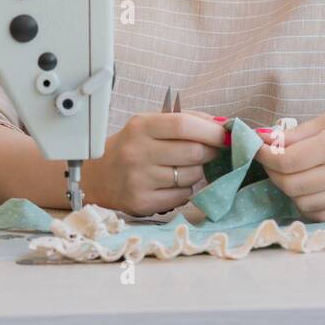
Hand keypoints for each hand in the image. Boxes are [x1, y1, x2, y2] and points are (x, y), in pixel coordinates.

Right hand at [86, 111, 225, 215]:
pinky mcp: (142, 202)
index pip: (184, 125)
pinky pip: (183, 196)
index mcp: (141, 126)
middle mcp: (137, 152)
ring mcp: (139, 179)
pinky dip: (186, 189)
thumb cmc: (132, 146)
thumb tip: (222, 126)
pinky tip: (173, 183)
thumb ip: (186, 121)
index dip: (211, 131)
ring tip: (184, 167)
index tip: (227, 135)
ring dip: (197, 172)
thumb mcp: (150, 125)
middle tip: (210, 152)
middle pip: (193, 152)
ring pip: (191, 176)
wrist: (98, 176)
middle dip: (210, 152)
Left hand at [255, 96, 324, 221]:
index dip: (264, 156)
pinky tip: (307, 188)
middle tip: (270, 159)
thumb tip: (266, 140)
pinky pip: (323, 214)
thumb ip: (300, 133)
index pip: (287, 161)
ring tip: (289, 172)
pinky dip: (307, 204)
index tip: (257, 147)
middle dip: (272, 172)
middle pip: (291, 185)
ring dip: (288, 189)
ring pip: (303, 203)